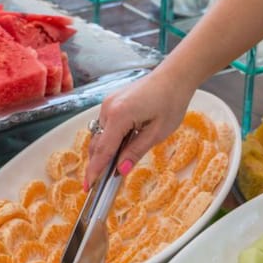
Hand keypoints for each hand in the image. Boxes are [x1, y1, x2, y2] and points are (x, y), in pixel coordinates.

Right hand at [84, 68, 193, 189]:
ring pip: (99, 134)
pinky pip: (104, 125)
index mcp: (120, 115)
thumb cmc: (170, 102)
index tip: (88, 186)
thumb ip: (136, 151)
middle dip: (97, 163)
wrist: (174, 77)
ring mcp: (107, 103)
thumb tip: (120, 170)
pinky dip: (108, 138)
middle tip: (98, 183)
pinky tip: (119, 146)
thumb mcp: (157, 132)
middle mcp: (108, 108)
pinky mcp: (111, 101)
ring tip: (111, 166)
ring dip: (104, 150)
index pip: (103, 149)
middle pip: (97, 143)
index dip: (95, 170)